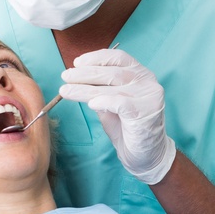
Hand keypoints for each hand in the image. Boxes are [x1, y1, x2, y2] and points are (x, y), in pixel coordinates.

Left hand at [59, 49, 176, 184]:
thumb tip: (77, 77)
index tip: (77, 63)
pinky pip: (120, 102)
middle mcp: (147, 82)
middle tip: (65, 76)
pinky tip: (90, 104)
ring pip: (112, 87)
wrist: (145, 156)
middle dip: (85, 73)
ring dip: (85, 88)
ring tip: (66, 90)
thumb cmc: (128, 129)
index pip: (118, 58)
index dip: (96, 58)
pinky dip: (103, 101)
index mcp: (141, 75)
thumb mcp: (110, 105)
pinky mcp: (146, 112)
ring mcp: (149, 96)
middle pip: (112, 72)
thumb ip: (100, 90)